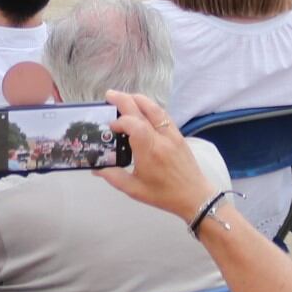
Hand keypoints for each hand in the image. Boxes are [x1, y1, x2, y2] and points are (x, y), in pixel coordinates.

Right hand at [94, 91, 218, 221]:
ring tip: (124, 97)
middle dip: (124, 100)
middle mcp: (161, 138)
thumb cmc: (164, 195)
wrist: (195, 196)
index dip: (119, 122)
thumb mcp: (134, 189)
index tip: (110, 128)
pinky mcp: (178, 134)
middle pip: (142, 110)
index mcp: (150, 151)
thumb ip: (113, 177)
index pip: (134, 124)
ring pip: (155, 108)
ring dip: (138, 99)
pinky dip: (150, 107)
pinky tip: (142, 108)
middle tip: (109, 95)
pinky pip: (163, 114)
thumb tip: (96, 169)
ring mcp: (172, 134)